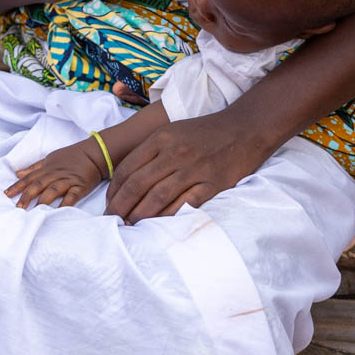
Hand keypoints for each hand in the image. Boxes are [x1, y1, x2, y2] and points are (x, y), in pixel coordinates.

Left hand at [5, 139, 104, 209]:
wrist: (94, 153)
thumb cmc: (71, 156)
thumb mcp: (50, 158)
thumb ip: (34, 167)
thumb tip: (18, 173)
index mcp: (47, 168)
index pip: (29, 177)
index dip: (18, 186)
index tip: (7, 195)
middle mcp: (56, 174)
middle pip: (39, 185)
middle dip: (28, 196)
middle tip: (19, 207)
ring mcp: (68, 180)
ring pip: (53, 190)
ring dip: (43, 200)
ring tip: (35, 211)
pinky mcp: (80, 186)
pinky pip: (72, 196)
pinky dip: (65, 203)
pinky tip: (59, 211)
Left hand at [105, 111, 265, 223]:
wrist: (245, 129)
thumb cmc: (205, 133)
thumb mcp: (173, 131)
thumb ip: (150, 151)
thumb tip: (126, 180)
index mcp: (161, 138)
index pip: (127, 168)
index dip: (114, 191)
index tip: (109, 204)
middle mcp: (175, 152)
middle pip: (137, 185)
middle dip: (120, 207)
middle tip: (113, 221)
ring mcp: (194, 169)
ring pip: (158, 197)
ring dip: (140, 215)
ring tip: (131, 226)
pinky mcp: (213, 183)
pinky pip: (185, 204)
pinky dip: (169, 216)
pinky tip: (159, 225)